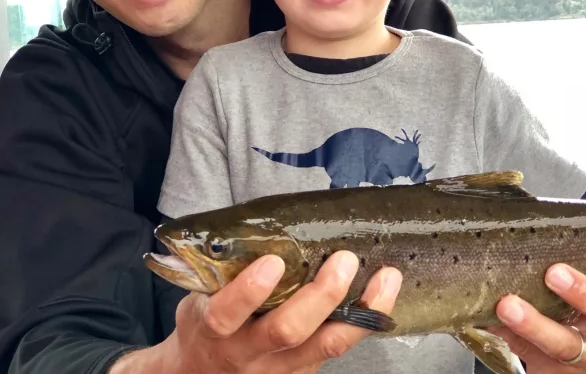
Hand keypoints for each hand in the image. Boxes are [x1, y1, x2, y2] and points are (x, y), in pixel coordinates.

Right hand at [109, 250, 402, 373]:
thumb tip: (255, 225)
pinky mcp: (304, 373)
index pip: (227, 315)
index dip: (249, 291)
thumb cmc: (204, 326)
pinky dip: (365, 321)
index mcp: (213, 330)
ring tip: (386, 277)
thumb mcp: (199, 298)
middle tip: (344, 259)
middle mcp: (248, 353)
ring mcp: (280, 369)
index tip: (273, 262)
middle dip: (321, 295)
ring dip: (361, 310)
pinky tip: (384, 296)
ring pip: (326, 346)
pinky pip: (338, 347)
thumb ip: (224, 273)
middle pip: (287, 332)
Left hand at [487, 251, 585, 372]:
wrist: (570, 356)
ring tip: (507, 304)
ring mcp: (584, 354)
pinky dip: (506, 335)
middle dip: (585, 294)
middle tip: (554, 272)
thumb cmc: (584, 298)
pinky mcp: (553, 370)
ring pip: (565, 344)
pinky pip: (528, 355)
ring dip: (535, 323)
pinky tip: (487, 317)